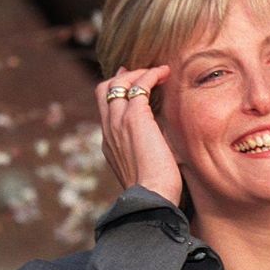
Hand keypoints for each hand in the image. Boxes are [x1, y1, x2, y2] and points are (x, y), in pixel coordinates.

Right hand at [96, 65, 179, 202]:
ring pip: (118, 83)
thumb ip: (146, 155)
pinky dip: (151, 75)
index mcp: (109, 143)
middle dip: (123, 77)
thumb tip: (160, 148)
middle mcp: (109, 129)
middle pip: (104, 89)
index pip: (105, 109)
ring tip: (160, 72)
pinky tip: (165, 74)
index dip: (117, 92)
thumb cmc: (156, 191)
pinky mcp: (134, 117)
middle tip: (144, 73)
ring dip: (140, 73)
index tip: (132, 83)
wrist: (151, 198)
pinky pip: (139, 85)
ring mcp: (118, 122)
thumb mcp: (145, 169)